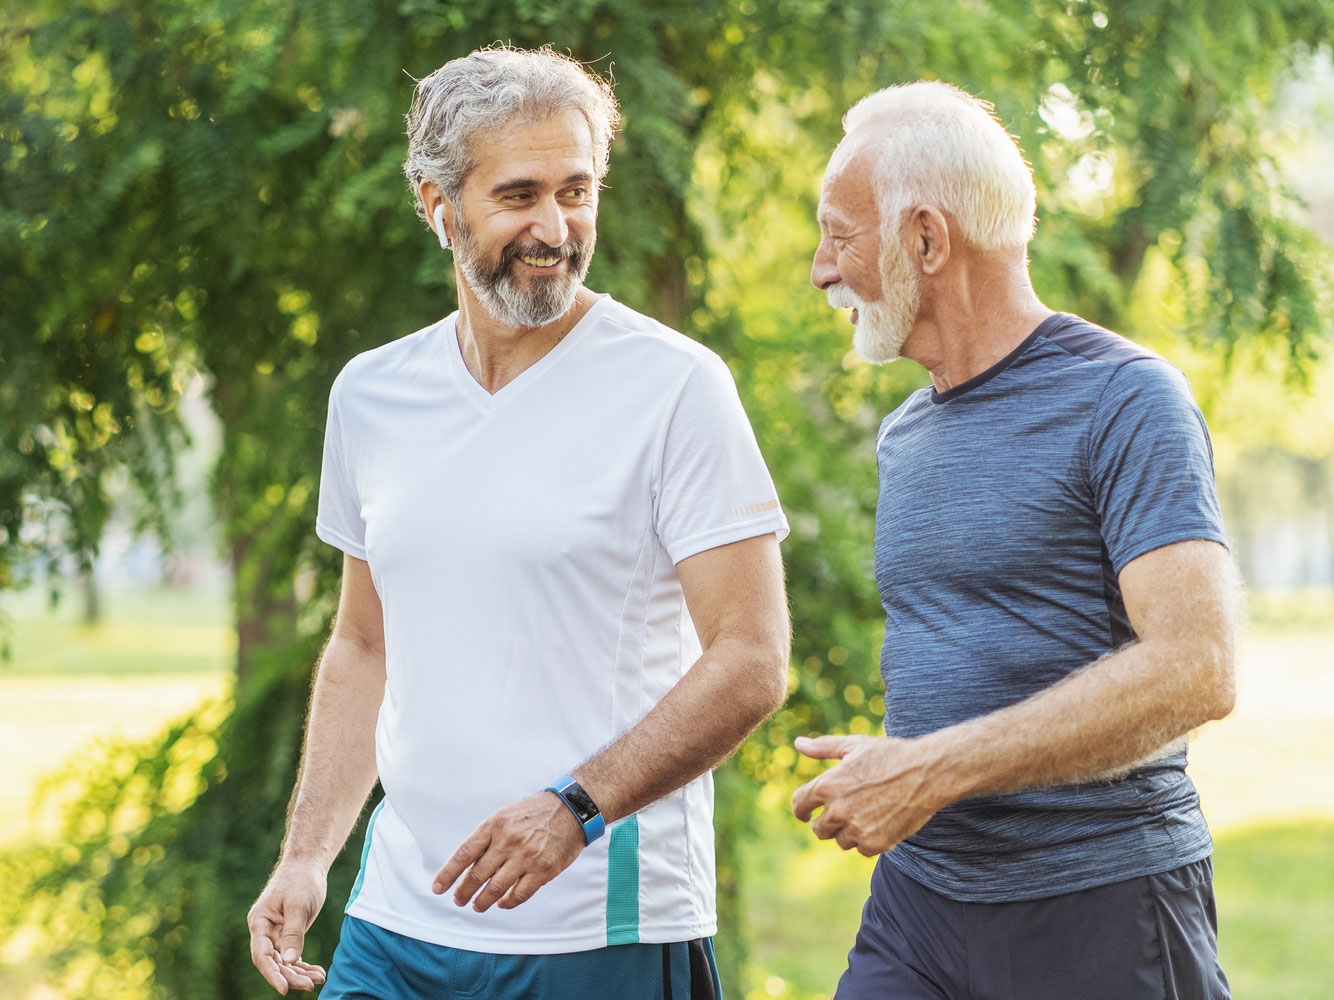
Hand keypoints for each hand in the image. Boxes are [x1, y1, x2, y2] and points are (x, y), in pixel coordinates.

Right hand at [247, 858, 328, 994]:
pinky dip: (303, 965)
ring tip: (319, 979)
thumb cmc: (300, 880)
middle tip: (311, 985)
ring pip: (283, 961)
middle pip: (273, 962)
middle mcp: (264, 931)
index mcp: (260, 923)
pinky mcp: (288, 934)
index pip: (262, 955)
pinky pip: (292, 955)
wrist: (307, 864)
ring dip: (299, 973)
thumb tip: (289, 961)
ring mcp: (275, 934)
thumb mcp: (298, 905)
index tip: (284, 989)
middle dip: (291, 976)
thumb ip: (293, 933)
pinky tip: (317, 972)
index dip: (272, 974)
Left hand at [433, 792, 585, 911]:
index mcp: (494, 825)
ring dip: (483, 902)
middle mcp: (508, 841)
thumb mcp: (505, 816)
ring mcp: (526, 857)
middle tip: (459, 900)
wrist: (570, 809)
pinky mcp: (543, 869)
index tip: (437, 888)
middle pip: (477, 875)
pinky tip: (502, 903)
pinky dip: (508, 902)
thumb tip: (466, 864)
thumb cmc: (534, 813)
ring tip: (477, 906)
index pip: (464, 854)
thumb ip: (486, 838)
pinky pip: (519, 894)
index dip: (448, 874)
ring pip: (496, 889)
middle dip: (463, 892)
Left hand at [791, 733, 949, 855]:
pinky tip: (881, 824)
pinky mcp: (875, 844)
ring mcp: (856, 829)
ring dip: (849, 832)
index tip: (806, 813)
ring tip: (867, 815)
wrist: (926, 773)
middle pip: (819, 829)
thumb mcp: (855, 745)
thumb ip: (823, 747)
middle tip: (843, 813)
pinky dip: (868, 840)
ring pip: (841, 841)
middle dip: (827, 823)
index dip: (802, 809)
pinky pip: (862, 849)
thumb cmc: (890, 755)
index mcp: (827, 785)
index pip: (800, 805)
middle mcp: (838, 810)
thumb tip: (798, 743)